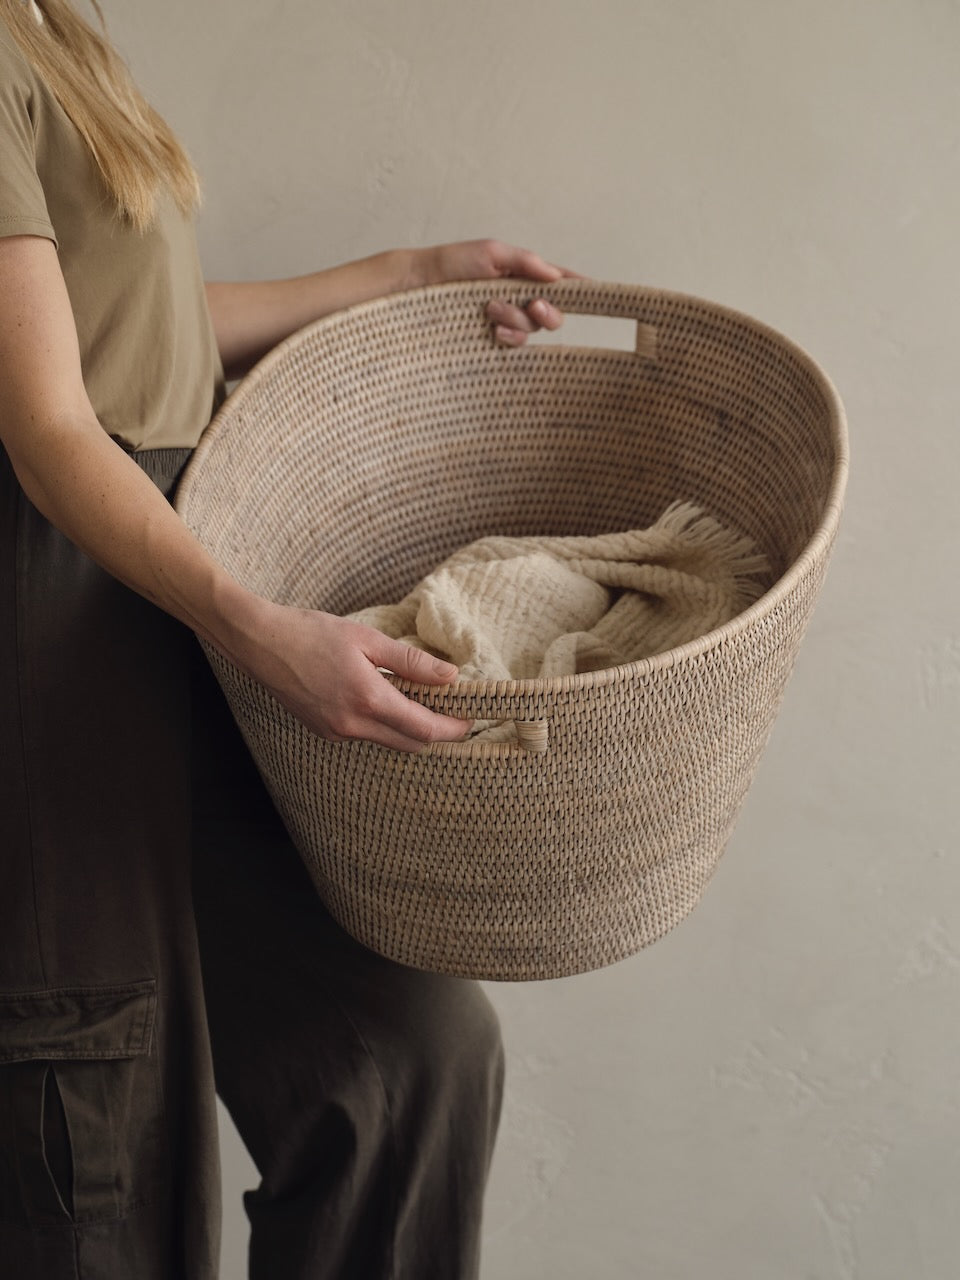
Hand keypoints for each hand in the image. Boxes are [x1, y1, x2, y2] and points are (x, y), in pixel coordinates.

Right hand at [233, 600, 470, 751]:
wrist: (260, 643)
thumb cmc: (311, 633)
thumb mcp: (367, 639)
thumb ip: (411, 662)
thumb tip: (450, 676)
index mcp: (368, 700)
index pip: (425, 729)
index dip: (453, 727)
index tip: (471, 716)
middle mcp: (353, 725)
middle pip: (411, 744)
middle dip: (438, 732)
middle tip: (455, 711)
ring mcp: (336, 732)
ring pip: (389, 741)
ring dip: (411, 728)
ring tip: (424, 699)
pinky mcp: (325, 731)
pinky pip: (367, 735)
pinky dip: (386, 724)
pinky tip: (388, 699)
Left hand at [416, 238, 581, 345]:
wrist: (418, 285)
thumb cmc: (452, 264)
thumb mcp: (491, 252)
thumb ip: (526, 262)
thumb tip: (556, 276)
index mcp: (522, 275)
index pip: (558, 282)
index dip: (579, 287)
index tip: (596, 291)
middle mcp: (518, 299)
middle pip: (553, 314)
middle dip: (547, 311)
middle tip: (531, 305)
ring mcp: (505, 321)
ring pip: (532, 330)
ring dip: (516, 320)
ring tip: (489, 309)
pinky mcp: (490, 340)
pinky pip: (514, 345)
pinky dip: (509, 339)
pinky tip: (493, 332)